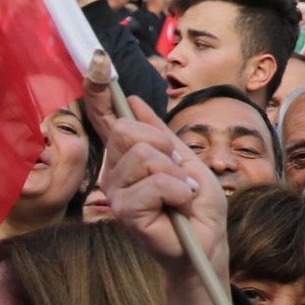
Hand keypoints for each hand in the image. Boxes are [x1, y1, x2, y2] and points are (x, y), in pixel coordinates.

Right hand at [80, 54, 225, 280]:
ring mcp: (116, 192)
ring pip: (145, 155)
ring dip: (176, 175)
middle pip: (128, 129)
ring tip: (179, 195)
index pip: (107, 119)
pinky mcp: (125, 212)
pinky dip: (178, 193)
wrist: (206, 243)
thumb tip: (132, 100)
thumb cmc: (196, 205)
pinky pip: (156, 182)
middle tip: (177, 173)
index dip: (99, 90)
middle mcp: (113, 172)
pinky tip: (178, 208)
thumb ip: (158, 132)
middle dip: (164, 146)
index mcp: (126, 157)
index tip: (97, 60)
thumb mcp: (184, 158)